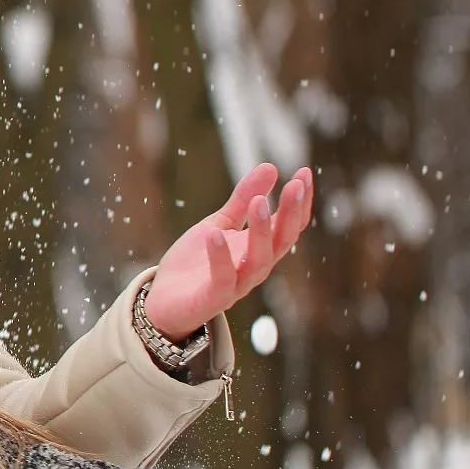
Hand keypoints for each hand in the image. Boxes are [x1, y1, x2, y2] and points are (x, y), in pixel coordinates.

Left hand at [144, 163, 312, 339]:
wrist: (164, 302)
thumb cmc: (195, 263)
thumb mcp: (219, 223)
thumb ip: (242, 199)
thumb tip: (270, 166)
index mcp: (259, 249)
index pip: (289, 225)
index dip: (300, 201)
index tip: (305, 172)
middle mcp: (254, 268)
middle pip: (282, 241)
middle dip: (290, 214)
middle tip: (295, 185)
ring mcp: (236, 284)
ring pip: (259, 260)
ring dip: (261, 231)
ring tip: (258, 202)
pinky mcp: (213, 298)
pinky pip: (222, 278)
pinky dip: (220, 257)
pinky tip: (215, 233)